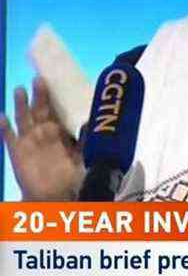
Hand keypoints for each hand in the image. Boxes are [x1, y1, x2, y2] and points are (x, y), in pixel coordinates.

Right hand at [0, 77, 84, 200]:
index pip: (58, 109)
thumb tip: (91, 123)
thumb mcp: (84, 156)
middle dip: (40, 95)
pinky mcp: (17, 152)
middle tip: (40, 79)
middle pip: (41, 109)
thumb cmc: (72, 174)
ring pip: (24, 118)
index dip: (57, 96)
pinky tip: (1, 116)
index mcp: (62, 130)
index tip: (58, 81)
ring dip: (21, 104)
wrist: (56, 196)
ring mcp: (29, 140)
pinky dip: (4, 127)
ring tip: (20, 90)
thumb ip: (87, 139)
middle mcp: (44, 132)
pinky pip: (8, 138)